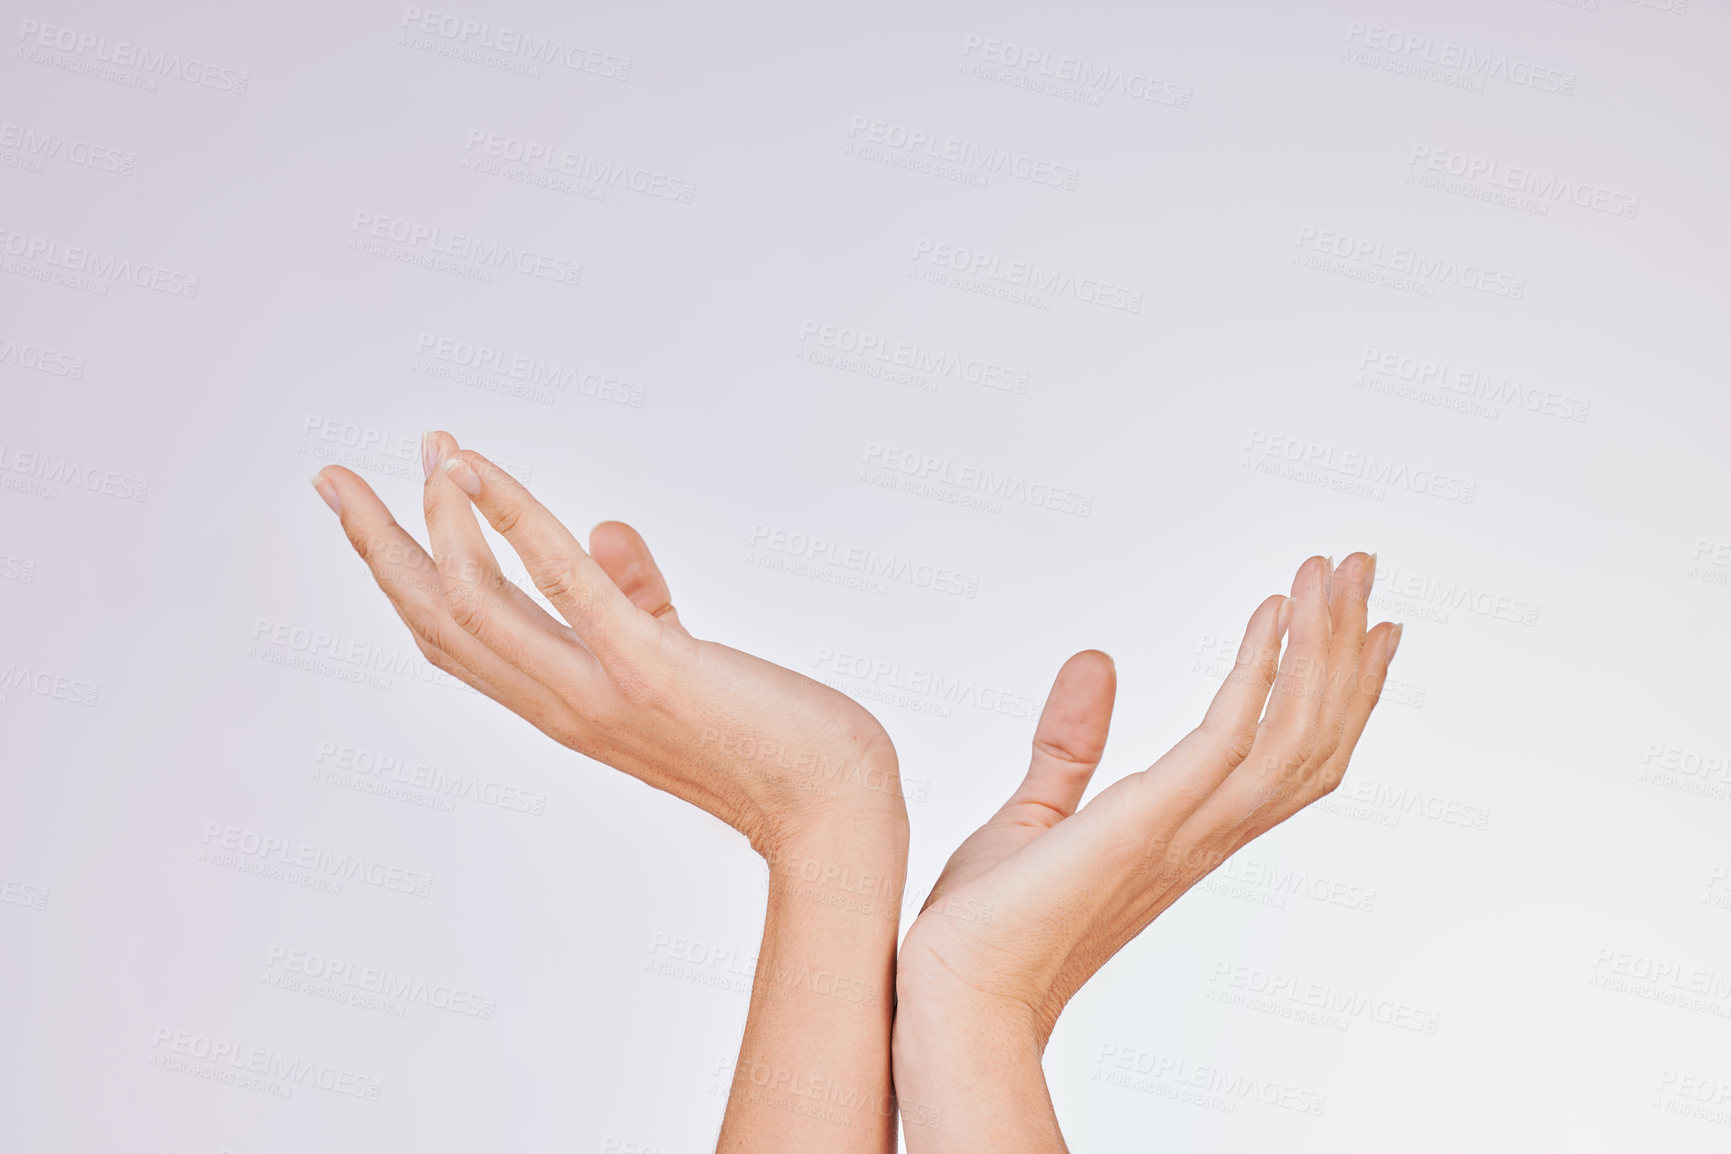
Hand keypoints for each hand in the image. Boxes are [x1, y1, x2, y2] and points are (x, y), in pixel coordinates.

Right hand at [309, 431, 906, 856]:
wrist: (831, 805)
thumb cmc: (767, 735)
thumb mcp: (682, 658)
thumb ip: (637, 597)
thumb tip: (602, 529)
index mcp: (562, 703)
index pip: (456, 641)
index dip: (401, 578)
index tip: (365, 513)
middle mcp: (561, 705)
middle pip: (437, 622)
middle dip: (378, 547)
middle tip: (331, 476)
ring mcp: (598, 690)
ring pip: (474, 604)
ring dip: (437, 521)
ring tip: (423, 453)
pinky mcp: (648, 669)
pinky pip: (562, 584)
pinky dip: (508, 520)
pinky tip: (472, 472)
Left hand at [892, 553, 1398, 1144]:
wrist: (953, 988)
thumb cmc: (989, 923)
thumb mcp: (1035, 810)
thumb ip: (1070, 743)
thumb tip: (1092, 662)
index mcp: (1186, 835)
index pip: (1289, 757)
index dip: (1336, 693)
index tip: (1365, 627)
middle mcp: (1203, 835)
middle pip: (1313, 739)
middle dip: (1346, 650)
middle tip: (1365, 568)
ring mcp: (1182, 831)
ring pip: (1293, 736)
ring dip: (1322, 648)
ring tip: (1334, 572)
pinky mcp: (1144, 822)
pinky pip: (1228, 740)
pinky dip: (1258, 673)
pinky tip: (1269, 614)